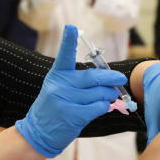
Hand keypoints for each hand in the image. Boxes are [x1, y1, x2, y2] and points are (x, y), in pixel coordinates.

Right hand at [16, 25, 126, 156]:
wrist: (39, 132)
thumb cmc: (54, 107)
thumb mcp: (59, 88)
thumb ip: (78, 80)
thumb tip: (107, 77)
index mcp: (56, 74)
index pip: (64, 55)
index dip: (68, 41)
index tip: (71, 27)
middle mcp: (59, 85)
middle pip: (93, 77)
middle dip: (111, 78)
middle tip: (120, 78)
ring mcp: (65, 100)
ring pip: (99, 93)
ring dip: (110, 95)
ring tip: (111, 96)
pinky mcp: (72, 115)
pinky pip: (98, 107)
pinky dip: (104, 107)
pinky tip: (103, 107)